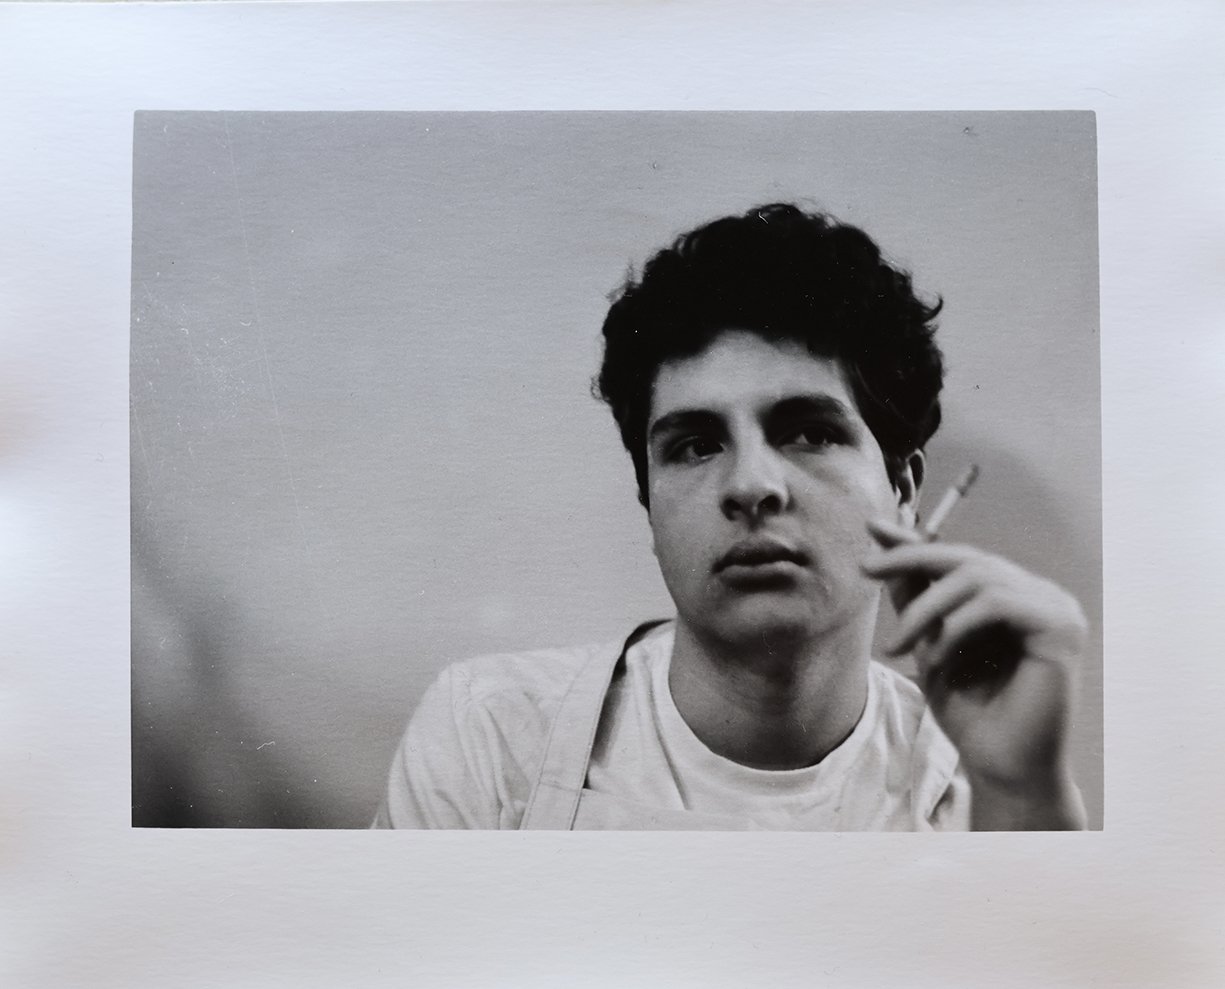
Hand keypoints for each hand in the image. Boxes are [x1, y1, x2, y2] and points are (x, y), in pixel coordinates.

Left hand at [861, 518, 1088, 828]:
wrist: (1000, 766)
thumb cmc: (970, 711)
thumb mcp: (928, 642)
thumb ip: (914, 594)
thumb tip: (882, 539)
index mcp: (1014, 596)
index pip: (959, 557)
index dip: (915, 541)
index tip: (871, 528)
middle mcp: (1039, 595)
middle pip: (966, 557)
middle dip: (910, 560)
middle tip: (866, 571)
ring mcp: (1056, 608)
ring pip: (976, 576)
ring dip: (926, 608)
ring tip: (899, 646)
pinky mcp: (1062, 627)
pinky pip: (997, 602)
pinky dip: (957, 624)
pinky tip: (938, 656)